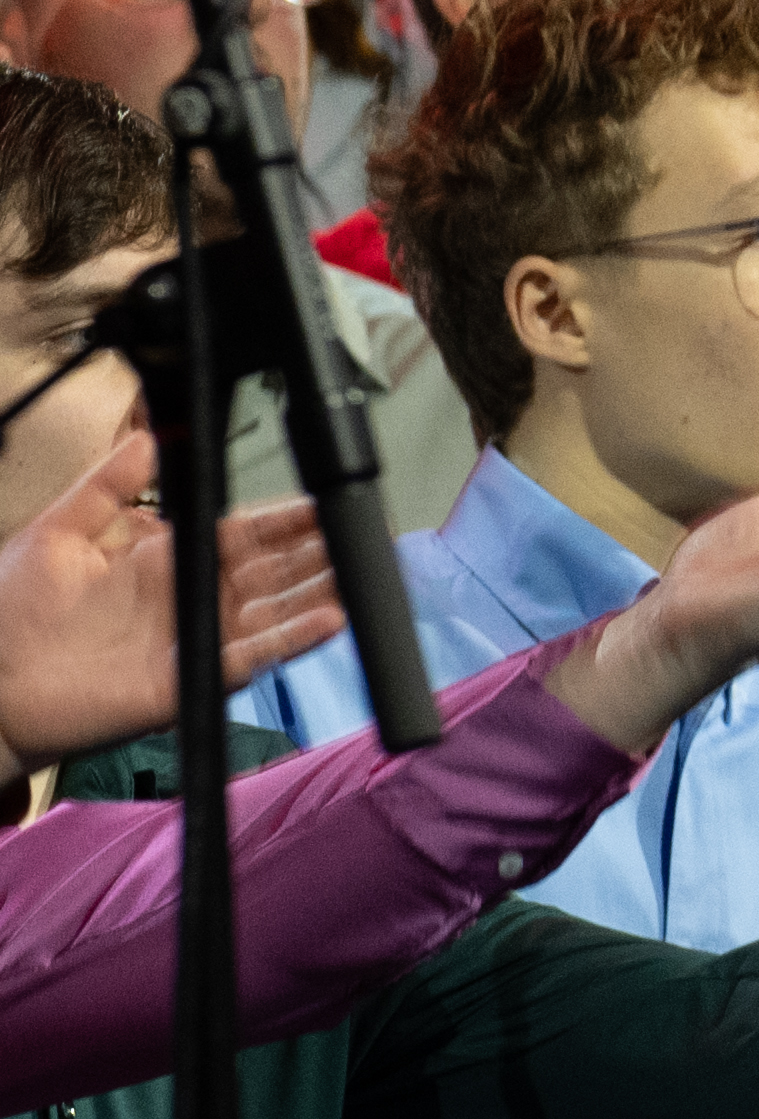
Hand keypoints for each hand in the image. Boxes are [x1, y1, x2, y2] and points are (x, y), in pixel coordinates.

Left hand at [0, 421, 342, 763]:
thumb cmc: (12, 617)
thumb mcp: (58, 534)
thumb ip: (106, 486)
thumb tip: (149, 440)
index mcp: (164, 560)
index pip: (243, 532)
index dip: (286, 518)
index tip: (324, 499)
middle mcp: (191, 600)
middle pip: (274, 571)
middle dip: (320, 551)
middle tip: (364, 532)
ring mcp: (196, 640)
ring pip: (276, 612)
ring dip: (322, 593)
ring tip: (363, 572)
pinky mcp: (192, 678)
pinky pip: (253, 657)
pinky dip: (293, 640)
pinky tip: (330, 621)